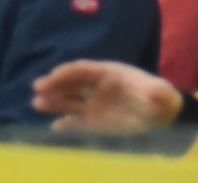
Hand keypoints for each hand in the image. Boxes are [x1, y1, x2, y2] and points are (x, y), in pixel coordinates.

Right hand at [30, 61, 183, 129]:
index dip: (68, 72)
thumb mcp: (161, 94)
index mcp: (109, 73)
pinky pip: (76, 121)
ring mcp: (93, 104)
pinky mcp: (93, 121)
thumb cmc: (159, 99)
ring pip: (70, 101)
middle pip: (72, 83)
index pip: (84, 69)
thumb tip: (156, 90)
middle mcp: (97, 86)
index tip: (53, 76)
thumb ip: (157, 92)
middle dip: (55, 84)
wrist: (160, 114)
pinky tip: (54, 128)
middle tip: (37, 87)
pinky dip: (65, 124)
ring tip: (36, 104)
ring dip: (54, 101)